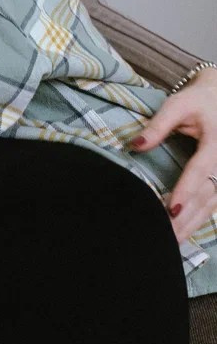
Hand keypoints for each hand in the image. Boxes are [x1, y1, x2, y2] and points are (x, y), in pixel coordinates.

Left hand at [129, 67, 216, 241]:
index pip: (200, 170)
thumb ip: (158, 125)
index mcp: (216, 142)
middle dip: (187, 217)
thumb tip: (135, 145)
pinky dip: (199, 218)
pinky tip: (185, 231)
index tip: (171, 208)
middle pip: (207, 194)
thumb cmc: (199, 101)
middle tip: (166, 236)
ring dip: (193, 223)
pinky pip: (214, 203)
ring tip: (172, 241)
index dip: (186, 190)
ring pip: (213, 204)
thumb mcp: (178, 105)